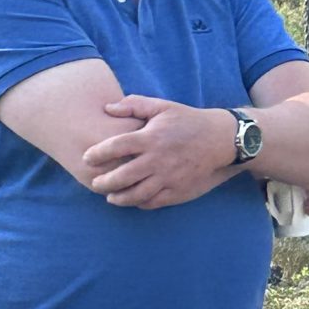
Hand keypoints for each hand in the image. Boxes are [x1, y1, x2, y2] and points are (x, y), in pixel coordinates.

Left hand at [83, 95, 237, 209]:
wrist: (221, 140)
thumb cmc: (188, 121)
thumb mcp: (163, 106)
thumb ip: (134, 105)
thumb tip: (108, 107)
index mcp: (151, 138)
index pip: (116, 147)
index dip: (97, 154)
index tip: (87, 158)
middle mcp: (157, 160)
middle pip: (121, 177)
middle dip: (103, 183)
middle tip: (95, 183)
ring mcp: (168, 178)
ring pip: (135, 195)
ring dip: (118, 198)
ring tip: (110, 196)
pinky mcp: (178, 191)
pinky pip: (153, 202)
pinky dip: (139, 203)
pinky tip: (132, 199)